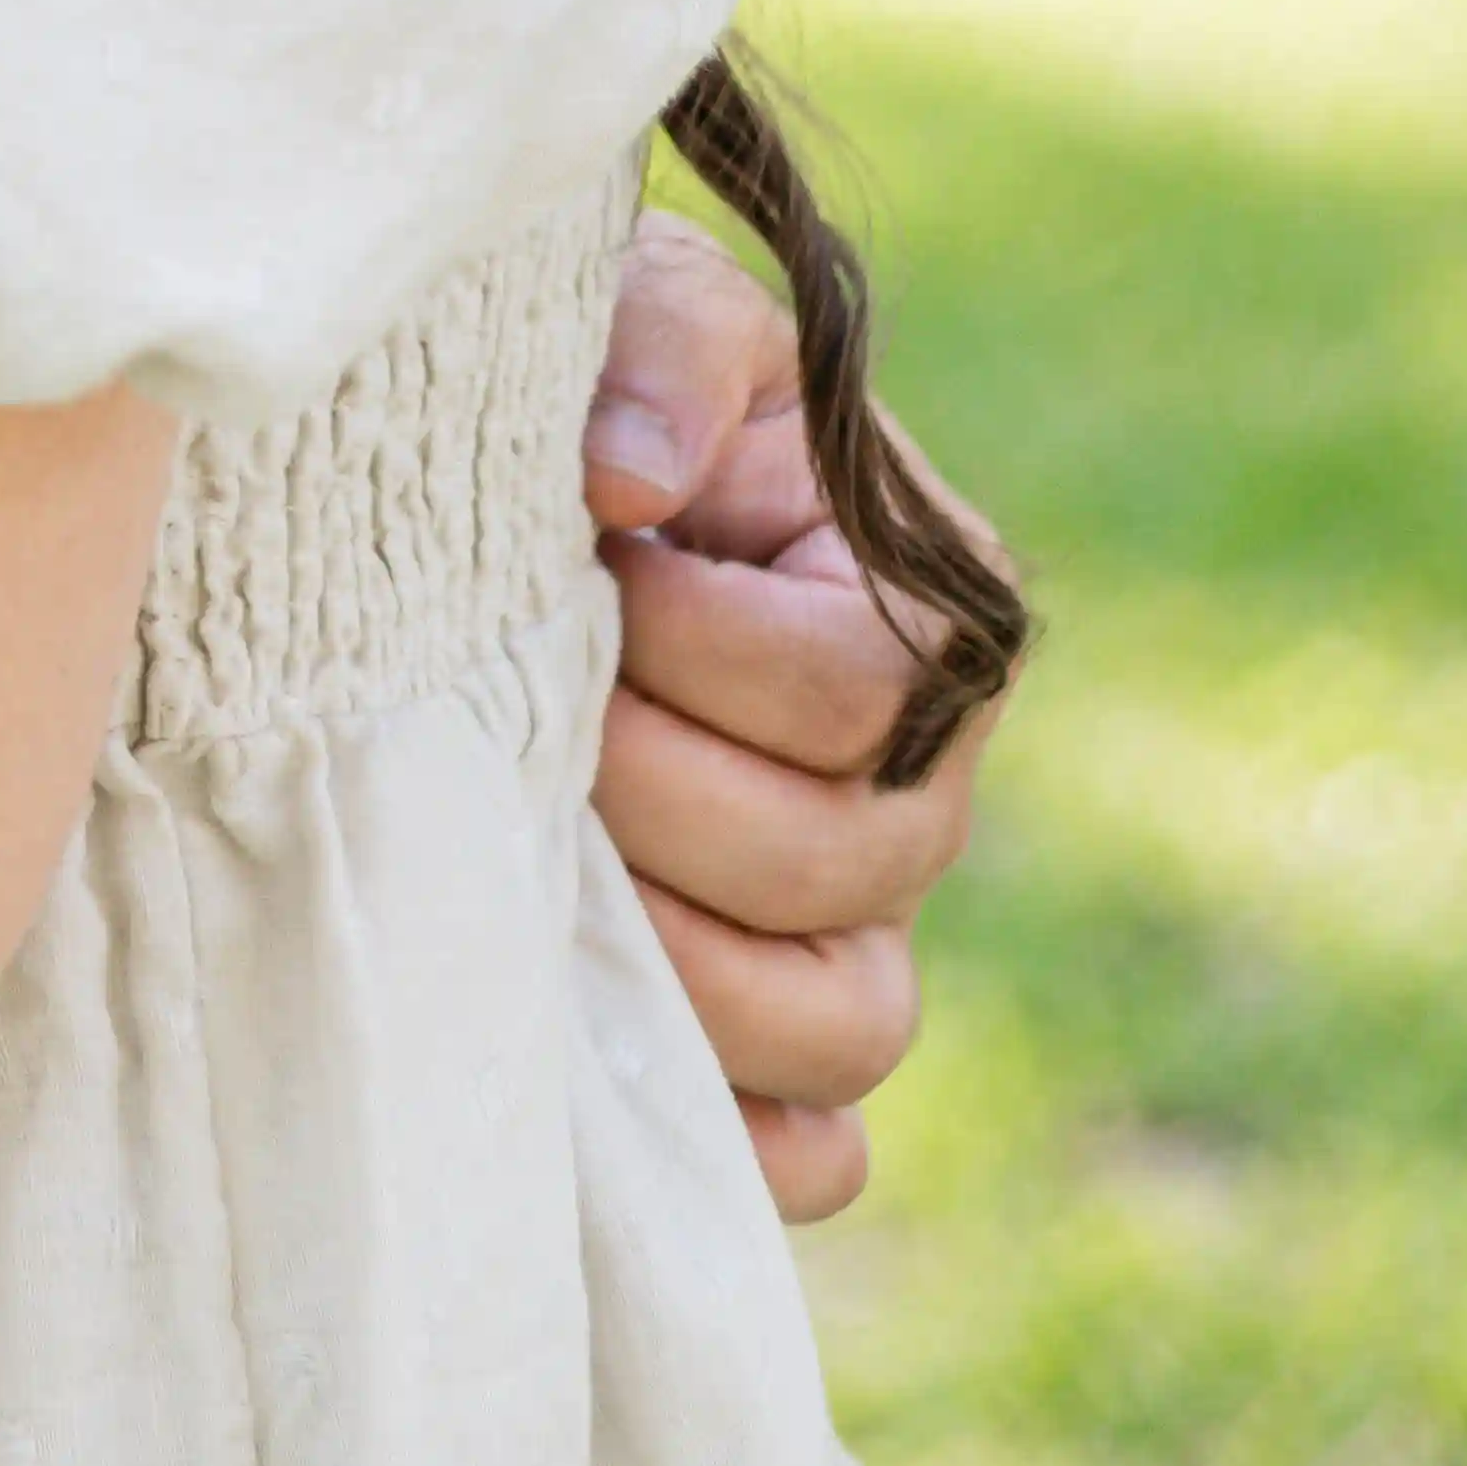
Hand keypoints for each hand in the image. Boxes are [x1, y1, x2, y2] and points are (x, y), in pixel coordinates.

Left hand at [581, 214, 1000, 1221]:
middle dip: (659, 796)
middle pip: (842, 866)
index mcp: (928, 614)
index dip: (695, 650)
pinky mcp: (786, 1040)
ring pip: (845, 1030)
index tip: (589, 575)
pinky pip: (811, 1156)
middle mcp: (924, 787)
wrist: (538, 500)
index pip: (850, 688)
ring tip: (553, 872)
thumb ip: (661, 355)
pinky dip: (732, 1145)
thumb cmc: (603, 391)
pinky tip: (615, 1077)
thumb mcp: (648, 308)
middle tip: (540, 729)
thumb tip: (623, 481)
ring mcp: (862, 928)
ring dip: (683, 969)